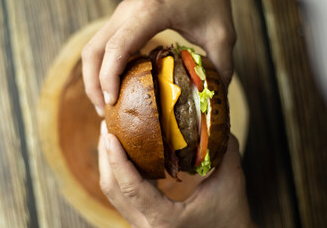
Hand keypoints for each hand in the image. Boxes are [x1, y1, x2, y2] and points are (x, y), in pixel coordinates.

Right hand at [82, 0, 235, 115]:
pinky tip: (117, 86)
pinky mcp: (123, 20)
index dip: (109, 77)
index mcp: (148, 13)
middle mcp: (127, 12)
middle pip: (93, 51)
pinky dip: (103, 68)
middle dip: (94, 85)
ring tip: (108, 104)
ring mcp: (122, 15)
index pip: (116, 47)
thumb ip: (220, 66)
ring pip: (93, 49)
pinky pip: (103, 46)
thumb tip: (213, 98)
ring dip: (94, 78)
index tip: (112, 103)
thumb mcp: (221, 34)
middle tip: (107, 112)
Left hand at [98, 121, 254, 227]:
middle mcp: (145, 225)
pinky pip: (122, 194)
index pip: (131, 188)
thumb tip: (215, 119)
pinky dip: (120, 171)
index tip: (110, 135)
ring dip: (110, 162)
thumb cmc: (231, 218)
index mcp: (164, 219)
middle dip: (106, 155)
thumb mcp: (230, 183)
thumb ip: (224, 150)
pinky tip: (128, 153)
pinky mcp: (142, 219)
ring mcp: (141, 224)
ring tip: (112, 134)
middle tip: (107, 125)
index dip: (117, 160)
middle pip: (112, 188)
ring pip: (113, 192)